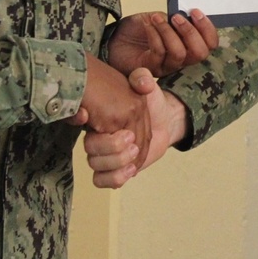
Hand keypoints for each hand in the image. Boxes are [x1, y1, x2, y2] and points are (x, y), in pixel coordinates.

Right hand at [83, 70, 188, 188]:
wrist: (165, 118)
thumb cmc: (152, 101)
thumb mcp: (146, 84)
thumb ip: (142, 78)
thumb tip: (142, 84)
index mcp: (103, 117)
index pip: (95, 131)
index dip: (107, 135)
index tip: (126, 131)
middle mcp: (100, 136)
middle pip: (92, 152)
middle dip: (112, 149)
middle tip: (131, 141)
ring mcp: (107, 153)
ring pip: (97, 167)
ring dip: (115, 164)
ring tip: (134, 154)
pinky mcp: (115, 168)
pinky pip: (102, 180)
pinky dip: (114, 178)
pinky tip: (131, 170)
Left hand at [106, 9, 218, 76]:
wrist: (114, 39)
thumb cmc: (137, 30)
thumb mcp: (159, 17)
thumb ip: (173, 19)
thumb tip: (184, 15)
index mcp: (188, 45)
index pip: (210, 44)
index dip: (208, 29)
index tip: (196, 12)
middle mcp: (181, 59)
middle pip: (199, 53)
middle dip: (190, 32)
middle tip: (177, 17)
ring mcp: (167, 66)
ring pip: (179, 53)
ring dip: (168, 31)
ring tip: (156, 17)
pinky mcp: (151, 69)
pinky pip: (159, 52)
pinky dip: (154, 34)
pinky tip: (147, 24)